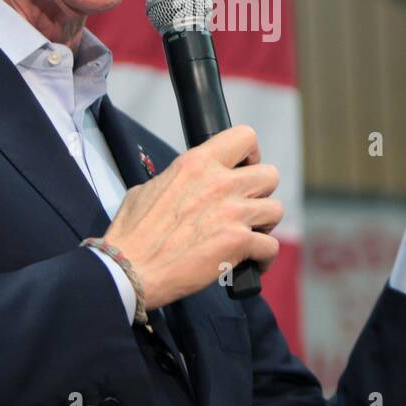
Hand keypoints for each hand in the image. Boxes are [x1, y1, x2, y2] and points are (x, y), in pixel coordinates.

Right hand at [102, 124, 282, 309]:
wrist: (130, 269)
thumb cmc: (133, 233)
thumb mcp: (149, 188)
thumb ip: (177, 180)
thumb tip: (186, 186)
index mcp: (196, 163)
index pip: (245, 136)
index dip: (251, 154)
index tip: (244, 168)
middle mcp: (219, 182)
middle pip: (270, 175)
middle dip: (261, 193)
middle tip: (246, 208)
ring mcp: (232, 212)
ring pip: (275, 210)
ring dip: (264, 225)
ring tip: (249, 236)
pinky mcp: (238, 242)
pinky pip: (270, 246)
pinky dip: (263, 258)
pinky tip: (251, 263)